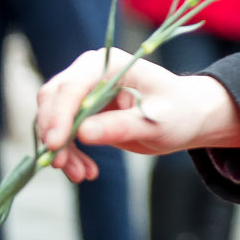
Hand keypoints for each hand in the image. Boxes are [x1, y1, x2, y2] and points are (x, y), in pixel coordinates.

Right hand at [36, 48, 239, 182]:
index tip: (55, 145)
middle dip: (54, 135)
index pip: (73, 85)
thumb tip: (83, 133)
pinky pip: (62, 132)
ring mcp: (85, 90)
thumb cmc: (179, 112)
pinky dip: (68, 153)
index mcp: (112, 64)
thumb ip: (122, 126)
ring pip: (52, 119)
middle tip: (62, 166)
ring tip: (81, 176)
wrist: (187, 117)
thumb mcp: (155, 122)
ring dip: (61, 150)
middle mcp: (92, 71)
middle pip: (53, 99)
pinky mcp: (82, 110)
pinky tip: (87, 172)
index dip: (59, 114)